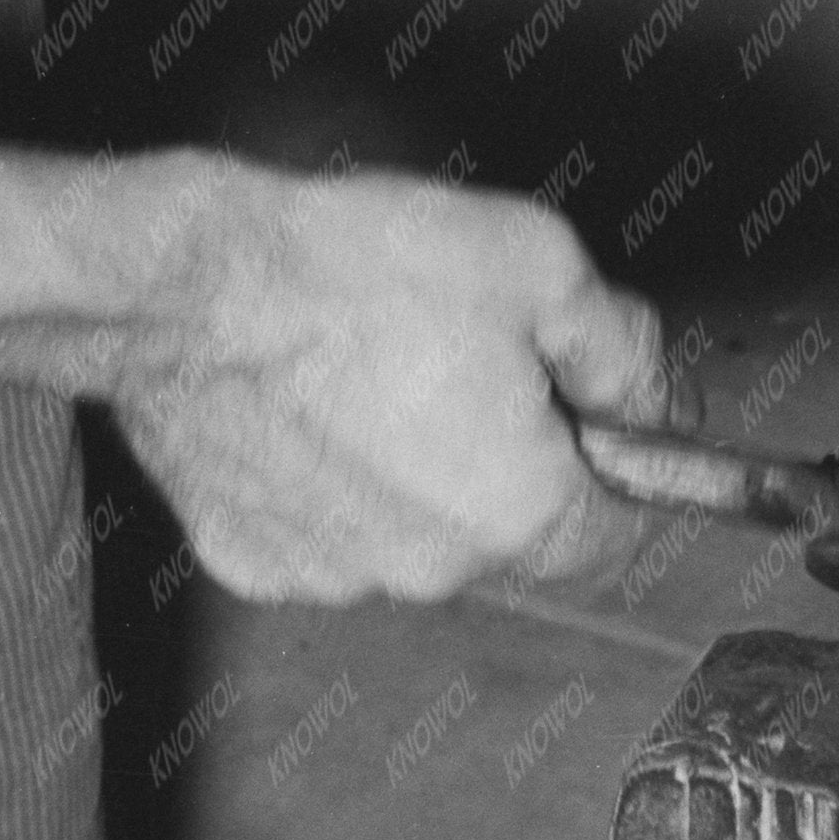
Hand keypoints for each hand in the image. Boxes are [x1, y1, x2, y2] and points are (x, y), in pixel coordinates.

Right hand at [108, 169, 672, 601]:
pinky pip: (317, 534)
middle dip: (499, 460)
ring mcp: (334, 576)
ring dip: (407, 478)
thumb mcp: (538, 264)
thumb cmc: (353, 271)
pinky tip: (301, 411)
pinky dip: (320, 487)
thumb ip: (619, 347)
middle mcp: (431, 570)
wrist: (188, 289)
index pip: (612, 539)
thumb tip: (650, 398)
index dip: (608, 470)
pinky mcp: (254, 562)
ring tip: (365, 377)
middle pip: (502, 534)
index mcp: (519, 510)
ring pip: (407, 538)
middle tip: (458, 361)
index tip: (581, 417)